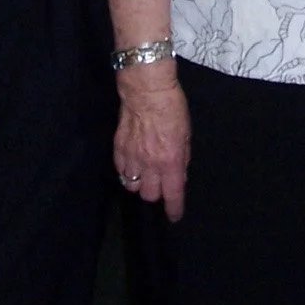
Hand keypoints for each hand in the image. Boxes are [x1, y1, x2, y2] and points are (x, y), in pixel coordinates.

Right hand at [114, 62, 190, 220]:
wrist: (146, 89)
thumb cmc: (172, 108)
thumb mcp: (186, 134)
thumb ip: (182, 158)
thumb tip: (179, 175)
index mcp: (170, 161)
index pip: (172, 194)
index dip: (173, 208)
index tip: (174, 215)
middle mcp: (149, 164)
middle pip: (148, 195)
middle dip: (155, 193)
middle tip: (160, 183)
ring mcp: (132, 157)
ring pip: (132, 186)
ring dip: (139, 183)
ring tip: (144, 174)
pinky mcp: (118, 148)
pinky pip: (121, 171)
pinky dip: (127, 172)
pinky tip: (133, 164)